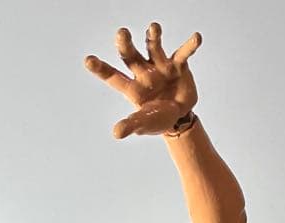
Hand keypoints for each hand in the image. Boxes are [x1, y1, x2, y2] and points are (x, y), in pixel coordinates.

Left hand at [85, 22, 201, 138]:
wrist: (179, 116)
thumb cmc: (157, 119)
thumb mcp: (143, 124)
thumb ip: (131, 125)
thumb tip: (116, 133)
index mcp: (131, 87)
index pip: (112, 77)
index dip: (100, 69)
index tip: (88, 60)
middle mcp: (143, 72)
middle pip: (130, 57)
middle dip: (125, 45)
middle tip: (121, 33)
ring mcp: (160, 66)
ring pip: (153, 47)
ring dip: (153, 37)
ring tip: (153, 28)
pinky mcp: (178, 65)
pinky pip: (183, 53)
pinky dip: (190, 46)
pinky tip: (196, 38)